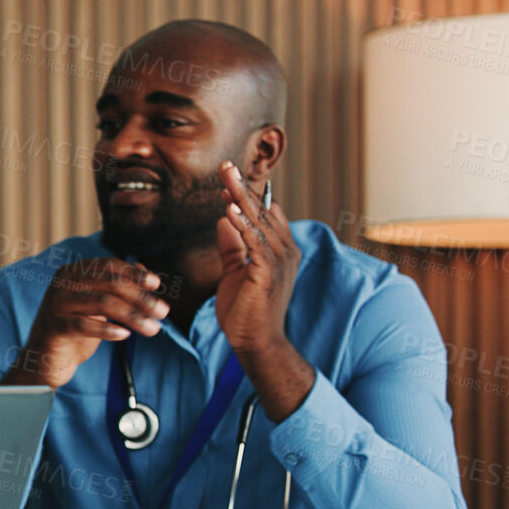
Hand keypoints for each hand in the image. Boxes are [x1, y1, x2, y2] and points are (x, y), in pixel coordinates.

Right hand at [2, 258, 169, 388]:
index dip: (134, 273)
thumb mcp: (98, 306)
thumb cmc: (75, 331)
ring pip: (102, 302)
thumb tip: (145, 271)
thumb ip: (117, 287)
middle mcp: (62, 283)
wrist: (45, 360)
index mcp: (72, 272)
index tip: (156, 284)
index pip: (108, 266)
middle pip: (109, 283)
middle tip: (163, 312)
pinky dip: (107, 329)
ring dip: (133, 316)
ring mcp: (56, 303)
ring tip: (152, 329)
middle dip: (141, 297)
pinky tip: (124, 335)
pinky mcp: (53, 326)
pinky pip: (84, 324)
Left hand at [214, 161, 299, 357]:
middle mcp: (286, 251)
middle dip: (243, 188)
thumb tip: (222, 221)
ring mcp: (280, 261)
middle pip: (263, 211)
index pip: (264, 213)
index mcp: (280, 249)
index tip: (226, 178)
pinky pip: (255, 243)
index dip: (245, 195)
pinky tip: (229, 210)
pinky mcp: (268, 273)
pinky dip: (243, 225)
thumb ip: (232, 246)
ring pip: (259, 222)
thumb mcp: (235, 271)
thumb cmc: (246, 310)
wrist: (255, 342)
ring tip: (226, 178)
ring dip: (241, 199)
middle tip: (225, 166)